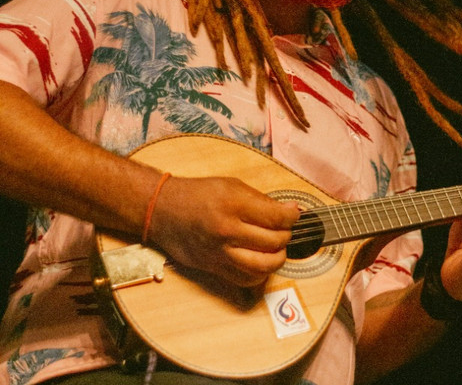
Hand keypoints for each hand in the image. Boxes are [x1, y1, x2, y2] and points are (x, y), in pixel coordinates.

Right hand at [148, 175, 298, 286]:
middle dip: (287, 235)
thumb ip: (262, 200)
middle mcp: (227, 230)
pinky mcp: (214, 268)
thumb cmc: (199, 194)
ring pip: (263, 266)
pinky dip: (260, 273)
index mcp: (233, 204)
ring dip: (278, 257)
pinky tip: (262, 260)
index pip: (276, 217)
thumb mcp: (232, 185)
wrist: (163, 210)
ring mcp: (220, 252)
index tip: (295, 214)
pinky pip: (246, 279)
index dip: (292, 217)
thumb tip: (290, 211)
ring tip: (278, 247)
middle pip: (273, 241)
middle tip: (286, 228)